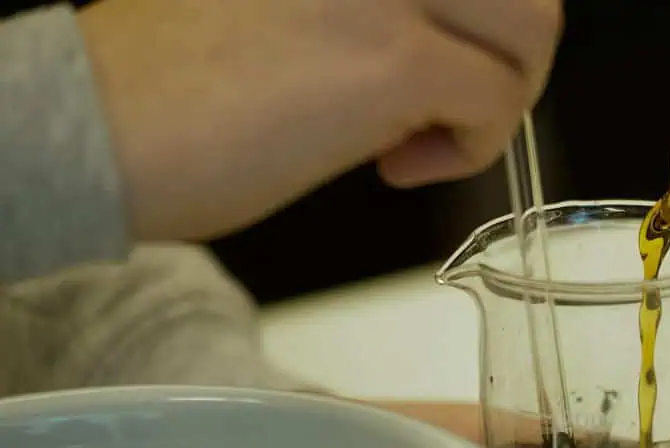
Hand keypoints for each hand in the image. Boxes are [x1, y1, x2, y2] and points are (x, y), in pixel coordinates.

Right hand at [76, 0, 561, 241]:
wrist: (97, 129)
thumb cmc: (174, 86)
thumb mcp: (295, 9)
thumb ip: (376, 13)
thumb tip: (446, 50)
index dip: (480, 20)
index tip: (442, 66)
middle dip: (512, 57)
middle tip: (458, 108)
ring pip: (530, 28)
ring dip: (501, 99)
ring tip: (427, 140)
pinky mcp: (394, 60)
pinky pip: (494, 101)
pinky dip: (467, 150)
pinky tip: (395, 168)